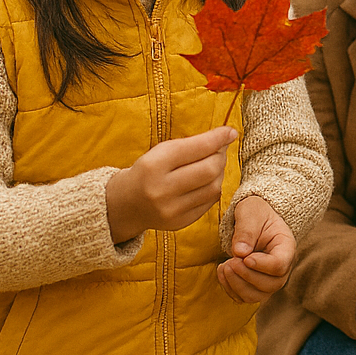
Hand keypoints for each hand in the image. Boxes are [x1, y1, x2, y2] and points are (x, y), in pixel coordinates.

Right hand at [105, 126, 235, 242]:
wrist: (125, 205)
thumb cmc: (147, 171)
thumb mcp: (159, 152)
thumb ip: (191, 145)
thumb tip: (227, 136)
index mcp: (153, 165)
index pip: (196, 149)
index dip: (218, 138)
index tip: (231, 132)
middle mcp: (161, 189)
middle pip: (210, 169)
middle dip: (220, 156)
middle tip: (219, 150)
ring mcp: (171, 210)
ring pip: (213, 187)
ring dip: (219, 173)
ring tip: (212, 165)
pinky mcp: (179, 223)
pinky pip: (210, 202)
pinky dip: (213, 188)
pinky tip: (206, 182)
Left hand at [217, 195, 294, 302]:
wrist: (253, 220)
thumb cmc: (255, 213)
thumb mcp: (251, 213)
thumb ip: (246, 230)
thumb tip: (240, 252)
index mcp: (286, 247)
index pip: (280, 265)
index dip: (261, 265)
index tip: (244, 257)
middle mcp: (282, 268)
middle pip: (270, 285)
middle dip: (246, 276)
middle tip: (230, 261)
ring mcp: (269, 279)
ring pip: (256, 296)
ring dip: (236, 285)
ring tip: (224, 265)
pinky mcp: (254, 286)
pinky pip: (243, 297)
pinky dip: (230, 289)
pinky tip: (222, 271)